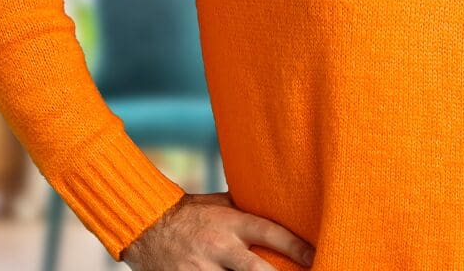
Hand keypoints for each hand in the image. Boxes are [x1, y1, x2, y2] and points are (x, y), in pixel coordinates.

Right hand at [120, 191, 315, 268]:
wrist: (149, 226)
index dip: (295, 246)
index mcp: (231, 223)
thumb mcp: (220, 204)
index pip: (270, 233)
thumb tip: (275, 200)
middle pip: (257, 270)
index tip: (314, 256)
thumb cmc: (191, 212)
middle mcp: (220, 247)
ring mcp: (202, 269)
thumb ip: (245, 208)